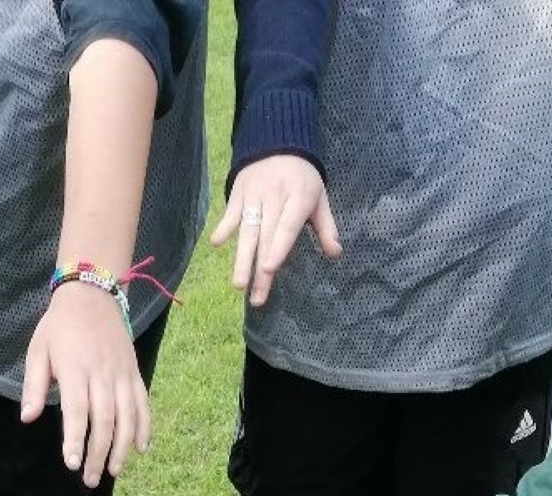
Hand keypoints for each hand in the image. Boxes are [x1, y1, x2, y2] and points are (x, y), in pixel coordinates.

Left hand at [20, 280, 149, 488]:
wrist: (92, 295)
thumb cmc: (59, 327)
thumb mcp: (38, 351)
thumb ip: (34, 386)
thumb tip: (27, 418)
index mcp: (75, 370)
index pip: (78, 412)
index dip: (76, 440)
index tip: (73, 464)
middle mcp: (102, 374)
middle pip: (105, 421)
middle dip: (98, 453)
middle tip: (90, 480)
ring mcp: (122, 374)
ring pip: (127, 417)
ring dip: (122, 448)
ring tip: (114, 472)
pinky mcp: (134, 373)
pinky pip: (143, 404)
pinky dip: (144, 427)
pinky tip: (141, 449)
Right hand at [211, 154, 340, 307]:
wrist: (277, 142)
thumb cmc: (301, 179)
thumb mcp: (319, 198)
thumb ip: (326, 227)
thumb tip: (335, 254)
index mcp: (298, 197)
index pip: (287, 227)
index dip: (278, 248)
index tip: (269, 269)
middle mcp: (275, 196)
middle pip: (266, 237)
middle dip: (259, 269)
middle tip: (256, 297)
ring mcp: (254, 194)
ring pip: (247, 230)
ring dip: (241, 258)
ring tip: (238, 284)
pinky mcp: (238, 192)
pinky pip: (231, 212)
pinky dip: (222, 226)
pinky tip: (215, 243)